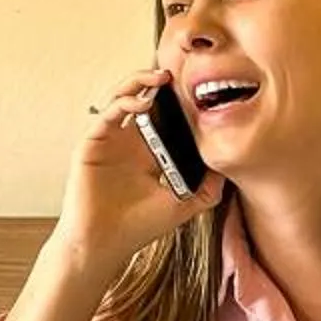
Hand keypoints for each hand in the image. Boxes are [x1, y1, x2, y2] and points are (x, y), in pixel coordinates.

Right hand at [53, 64, 225, 272]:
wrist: (105, 245)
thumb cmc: (138, 228)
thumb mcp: (183, 205)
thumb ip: (207, 189)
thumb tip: (229, 169)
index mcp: (148, 153)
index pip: (162, 116)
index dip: (176, 101)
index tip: (196, 90)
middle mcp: (128, 143)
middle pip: (141, 99)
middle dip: (156, 83)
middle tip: (177, 74)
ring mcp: (109, 141)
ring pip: (122, 98)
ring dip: (139, 82)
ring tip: (160, 78)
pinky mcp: (92, 144)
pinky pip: (108, 113)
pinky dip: (125, 102)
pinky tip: (144, 102)